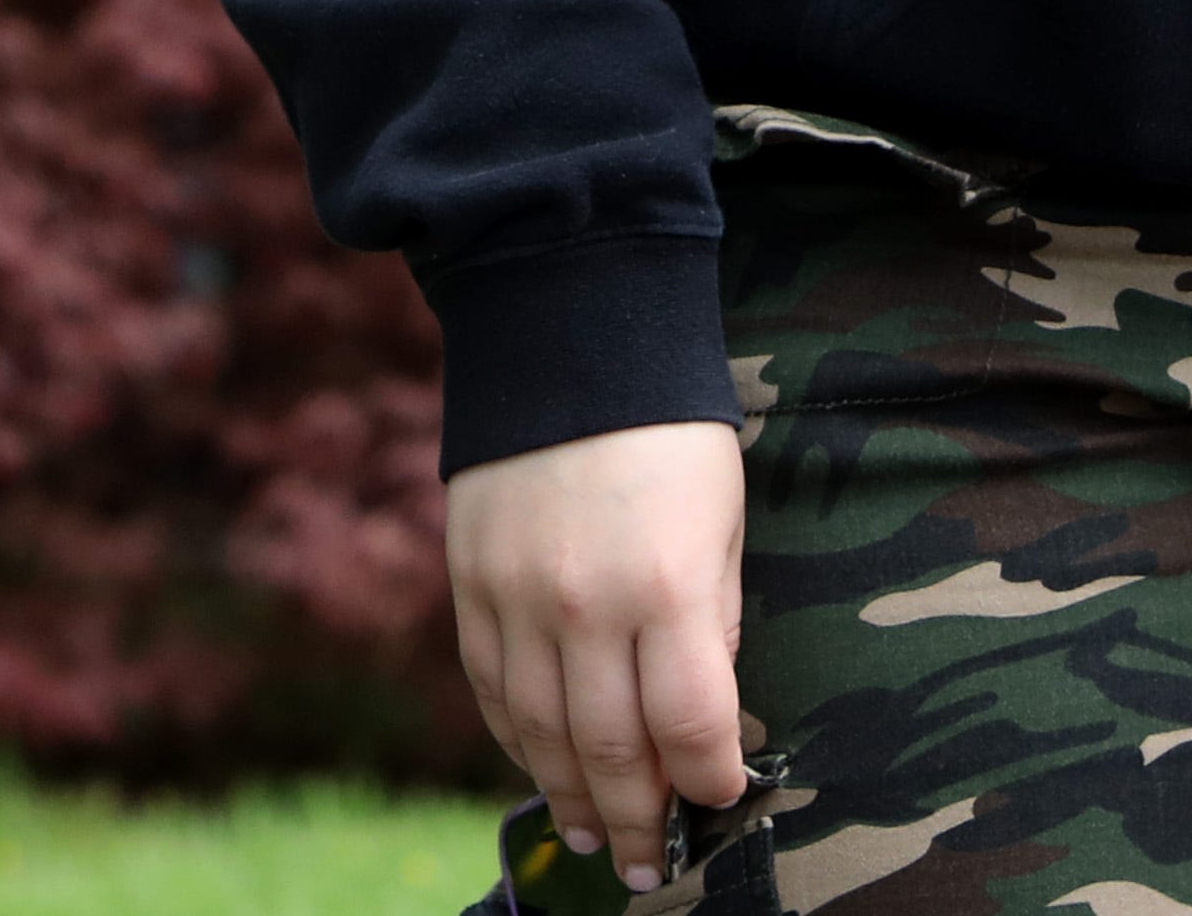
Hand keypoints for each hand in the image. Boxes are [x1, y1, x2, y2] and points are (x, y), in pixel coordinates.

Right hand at [443, 418, 751, 891]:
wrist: (566, 330)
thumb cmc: (669, 429)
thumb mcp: (722, 522)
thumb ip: (711, 622)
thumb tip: (700, 716)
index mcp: (666, 587)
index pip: (689, 728)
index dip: (710, 781)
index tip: (721, 800)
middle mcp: (584, 605)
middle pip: (611, 750)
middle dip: (638, 819)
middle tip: (649, 865)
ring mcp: (515, 597)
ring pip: (539, 733)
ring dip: (569, 797)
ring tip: (594, 837)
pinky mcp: (469, 582)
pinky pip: (489, 686)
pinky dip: (515, 738)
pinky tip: (540, 765)